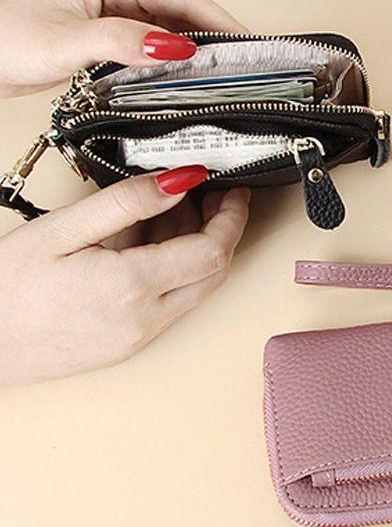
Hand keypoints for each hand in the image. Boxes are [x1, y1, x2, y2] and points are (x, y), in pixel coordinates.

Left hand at [0, 0, 245, 97]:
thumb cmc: (6, 37)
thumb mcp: (68, 41)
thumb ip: (123, 42)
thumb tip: (177, 47)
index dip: (221, 22)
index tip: (250, 45)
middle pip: (184, 14)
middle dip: (217, 39)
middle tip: (247, 68)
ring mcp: (116, 14)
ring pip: (172, 33)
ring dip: (197, 54)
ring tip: (225, 79)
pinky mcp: (111, 37)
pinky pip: (155, 48)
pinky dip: (175, 65)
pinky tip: (187, 83)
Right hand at [0, 170, 249, 383]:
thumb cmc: (4, 289)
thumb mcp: (62, 228)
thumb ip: (127, 203)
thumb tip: (179, 181)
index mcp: (132, 286)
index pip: (213, 251)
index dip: (232, 218)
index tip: (233, 193)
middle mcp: (144, 319)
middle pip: (214, 273)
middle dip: (222, 231)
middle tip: (214, 199)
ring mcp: (138, 337)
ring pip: (193, 290)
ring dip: (195, 250)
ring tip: (171, 212)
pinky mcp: (128, 345)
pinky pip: (169, 305)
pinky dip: (172, 272)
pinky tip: (146, 244)